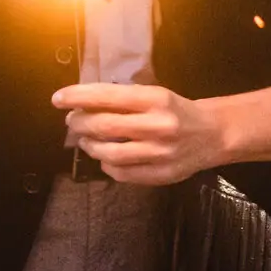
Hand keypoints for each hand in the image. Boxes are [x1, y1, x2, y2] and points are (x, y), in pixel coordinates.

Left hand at [53, 83, 226, 185]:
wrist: (212, 135)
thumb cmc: (176, 110)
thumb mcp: (155, 95)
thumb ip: (125, 100)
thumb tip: (83, 104)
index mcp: (156, 99)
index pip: (108, 96)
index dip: (78, 97)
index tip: (58, 98)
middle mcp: (158, 126)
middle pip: (105, 126)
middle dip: (79, 123)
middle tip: (71, 121)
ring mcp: (159, 154)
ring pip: (109, 153)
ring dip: (89, 145)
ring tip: (85, 139)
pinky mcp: (161, 175)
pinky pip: (122, 173)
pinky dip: (106, 165)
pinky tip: (104, 157)